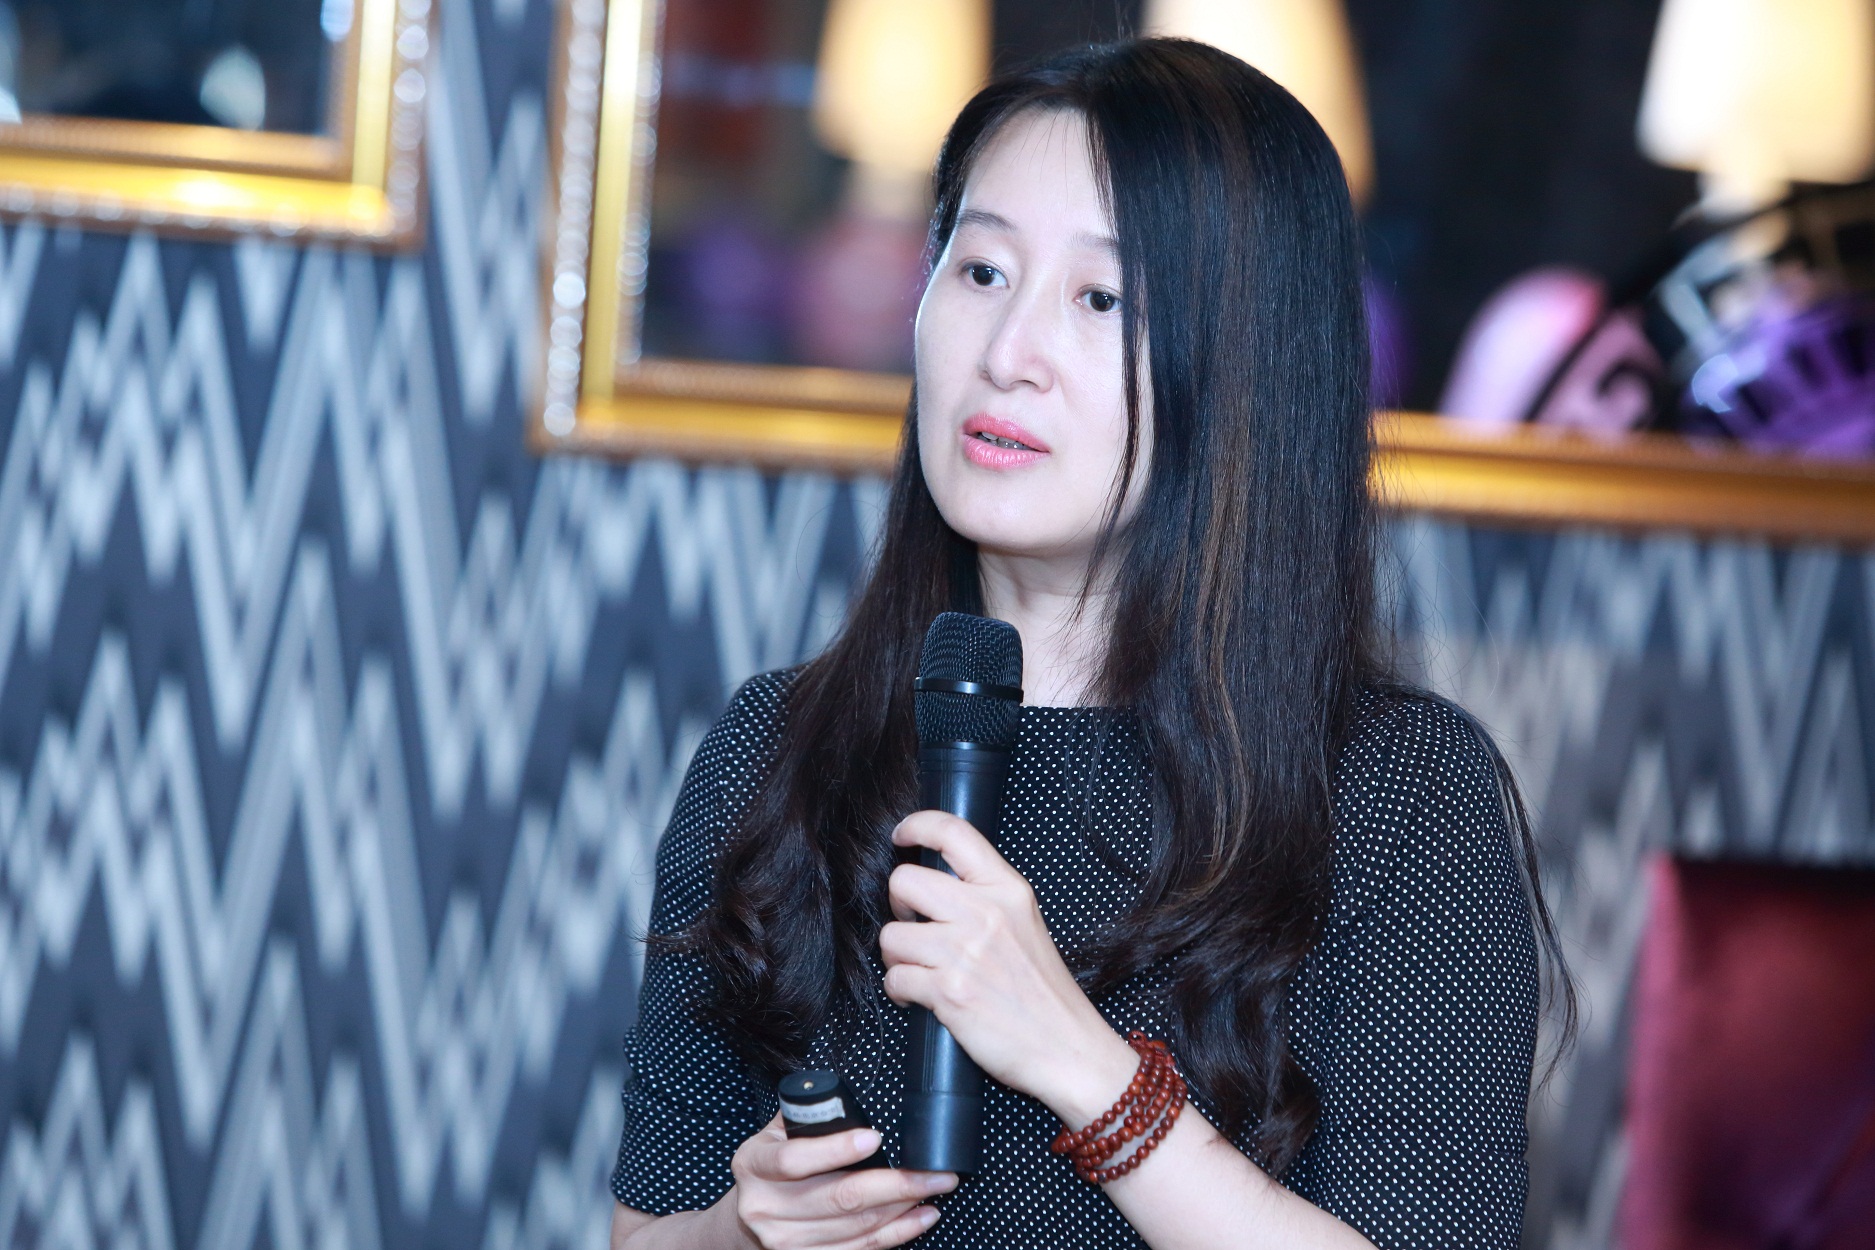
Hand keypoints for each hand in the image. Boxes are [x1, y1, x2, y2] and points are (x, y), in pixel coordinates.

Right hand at [726, 1114, 954, 1248]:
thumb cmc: (773, 1166)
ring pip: (856, 1226)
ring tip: (934, 1189)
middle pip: (839, 1198)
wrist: (750, 1217)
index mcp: (754, 1165)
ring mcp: (785, 1241)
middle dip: (897, 1184)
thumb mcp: (776, 1134)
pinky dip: (897, 1233)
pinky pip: (860, 1249)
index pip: (794, 1160)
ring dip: (903, 1208)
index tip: (874, 1137)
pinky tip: (921, 1217)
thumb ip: (807, 1116)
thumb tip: (847, 1098)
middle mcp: (765, 1208)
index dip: (835, 1150)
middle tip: (936, 1171)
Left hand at [880, 811, 1137, 1120]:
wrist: (1068, 1048)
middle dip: (899, 906)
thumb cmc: (1046, 994)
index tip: (902, 837)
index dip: (917, 826)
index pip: (954, 833)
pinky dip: (901, 990)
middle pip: (905, 881)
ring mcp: (965, 952)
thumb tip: (936, 886)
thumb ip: (987, 899)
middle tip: (914, 926)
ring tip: (922, 971)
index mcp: (1008, 890)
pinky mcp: (949, 992)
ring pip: (892, 936)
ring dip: (898, 957)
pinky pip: (895, 978)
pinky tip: (922, 997)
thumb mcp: (1027, 924)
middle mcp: (986, 913)